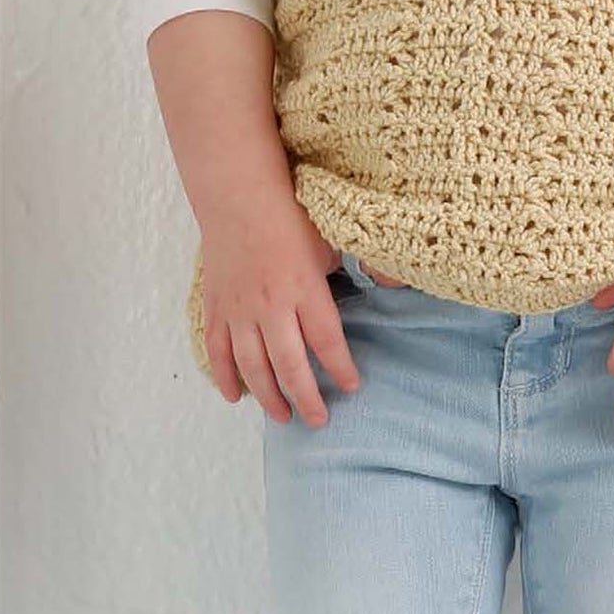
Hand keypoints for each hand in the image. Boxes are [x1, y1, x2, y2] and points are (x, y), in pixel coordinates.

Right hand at [198, 210, 362, 424]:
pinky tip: (236, 396)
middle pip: (289, 366)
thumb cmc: (290, 213)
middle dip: (305, 398)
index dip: (340, 370)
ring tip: (282, 416)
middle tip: (317, 419)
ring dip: (268, 396)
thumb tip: (397, 282)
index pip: (327, 342)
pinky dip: (225, 377)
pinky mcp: (216, 307)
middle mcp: (271, 305)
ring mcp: (240, 309)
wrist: (238, 194)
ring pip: (252, 366)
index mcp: (305, 288)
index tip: (350, 387)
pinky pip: (218, 351)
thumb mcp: (334, 237)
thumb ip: (362, 264)